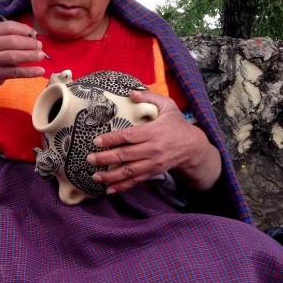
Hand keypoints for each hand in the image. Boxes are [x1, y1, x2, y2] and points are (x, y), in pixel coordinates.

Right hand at [0, 20, 45, 98]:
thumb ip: (9, 37)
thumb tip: (33, 36)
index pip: (8, 27)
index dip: (24, 29)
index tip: (35, 34)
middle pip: (12, 41)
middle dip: (29, 43)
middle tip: (40, 46)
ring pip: (13, 56)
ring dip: (30, 55)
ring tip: (41, 56)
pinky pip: (14, 72)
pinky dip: (29, 72)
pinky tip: (40, 71)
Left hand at [86, 88, 221, 193]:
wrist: (193, 147)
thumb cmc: (177, 124)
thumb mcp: (168, 106)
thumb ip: (150, 97)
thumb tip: (131, 93)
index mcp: (153, 132)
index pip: (129, 136)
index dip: (112, 139)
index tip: (96, 141)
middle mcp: (152, 149)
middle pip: (126, 155)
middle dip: (106, 158)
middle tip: (90, 159)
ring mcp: (152, 163)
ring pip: (129, 172)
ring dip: (111, 176)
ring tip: (95, 177)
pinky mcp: (153, 173)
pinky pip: (135, 181)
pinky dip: (122, 186)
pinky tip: (109, 189)